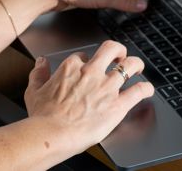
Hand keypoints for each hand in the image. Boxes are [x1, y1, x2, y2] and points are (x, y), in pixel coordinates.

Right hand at [23, 40, 154, 153]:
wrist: (52, 134)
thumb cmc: (43, 116)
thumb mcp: (34, 90)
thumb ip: (38, 73)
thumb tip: (41, 62)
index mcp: (71, 68)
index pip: (84, 56)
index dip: (88, 60)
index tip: (89, 66)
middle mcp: (91, 73)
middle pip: (111, 49)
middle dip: (118, 50)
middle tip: (120, 55)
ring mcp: (106, 87)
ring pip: (129, 65)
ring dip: (136, 64)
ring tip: (138, 66)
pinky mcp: (118, 104)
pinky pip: (138, 91)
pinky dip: (146, 88)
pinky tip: (147, 89)